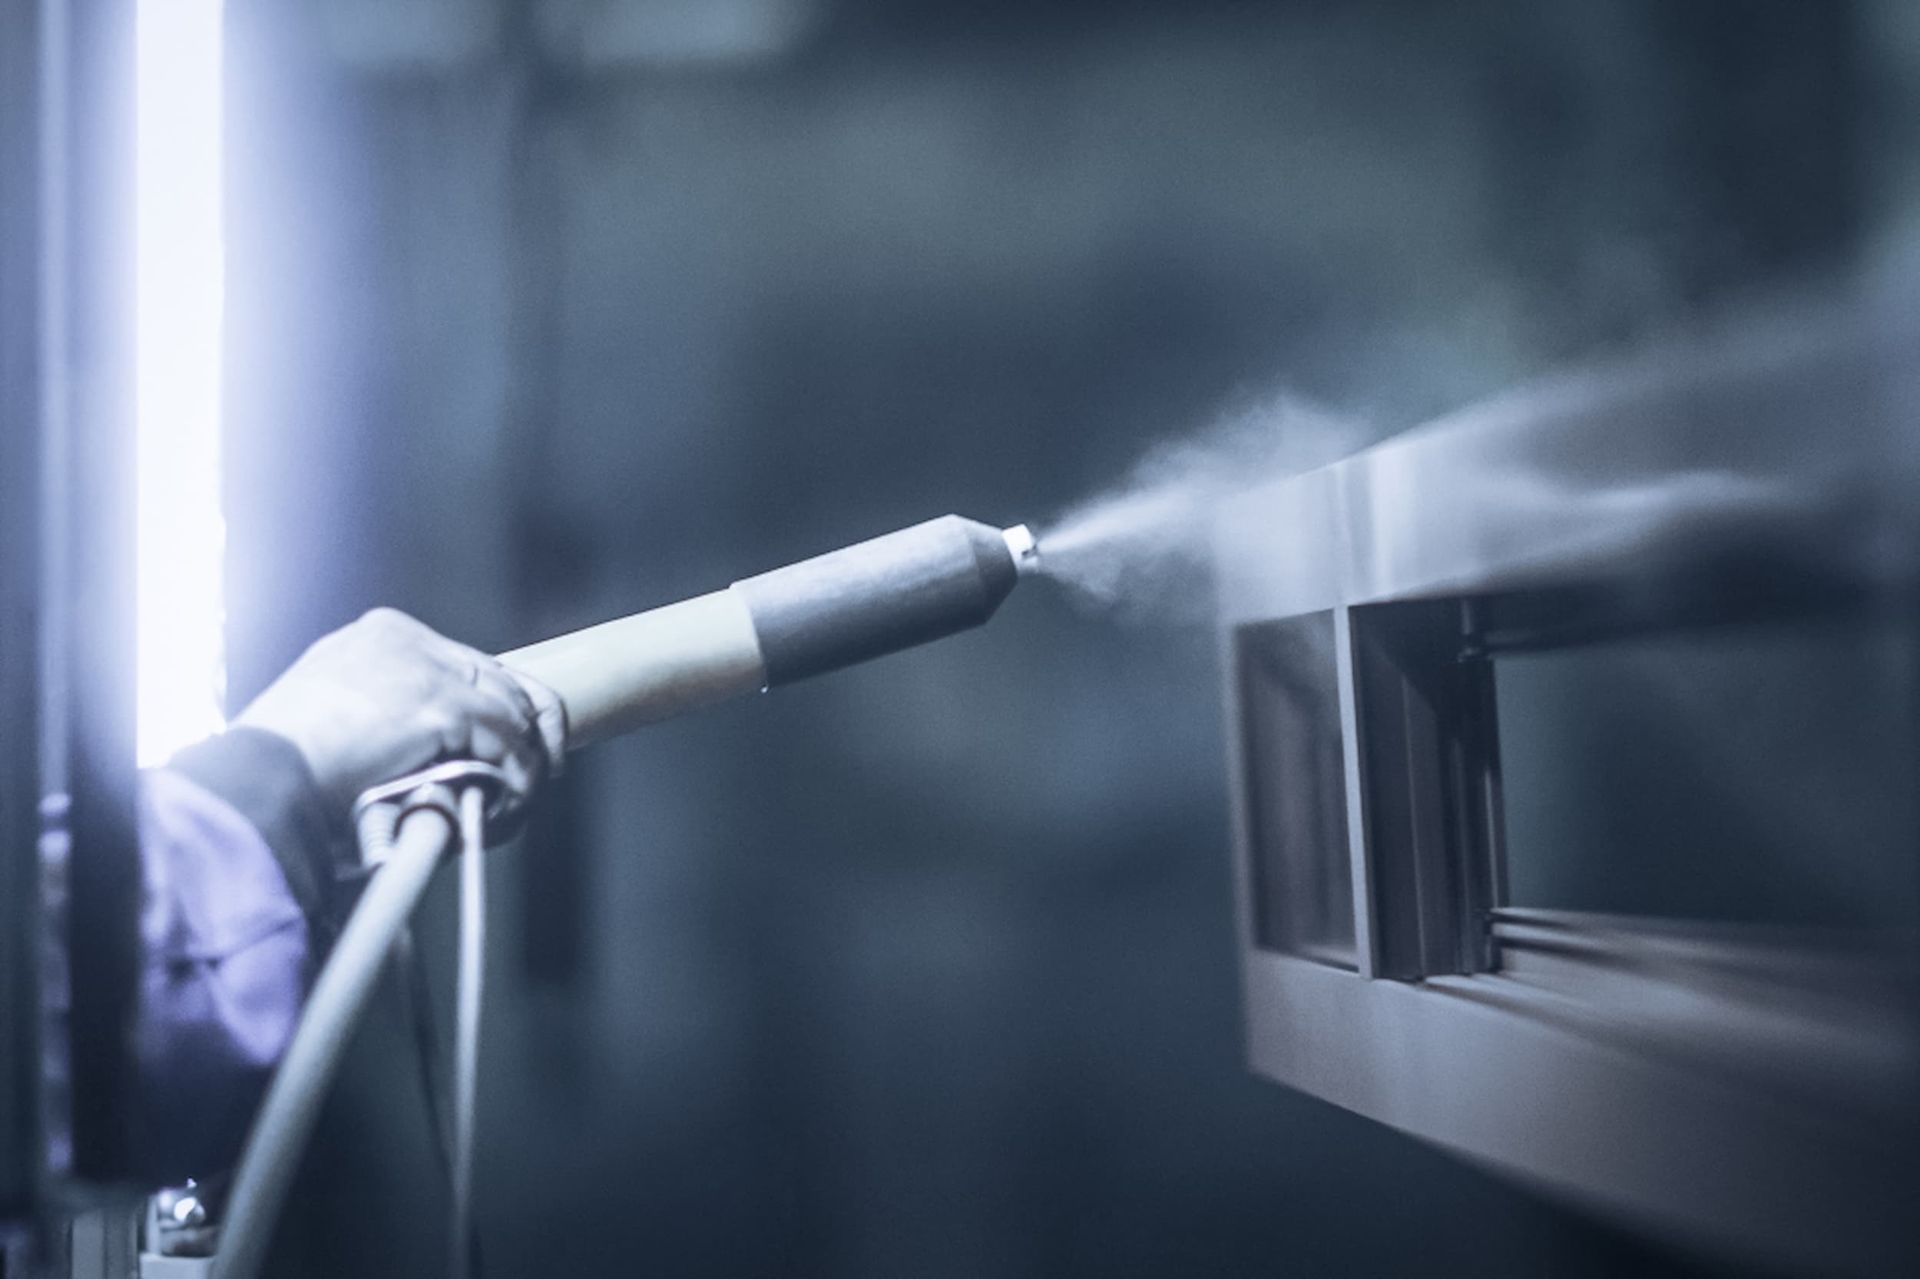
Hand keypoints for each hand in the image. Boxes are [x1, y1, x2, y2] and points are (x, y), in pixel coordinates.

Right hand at [233, 608, 565, 810]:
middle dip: (527, 738)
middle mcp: (404, 641)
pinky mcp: (441, 705)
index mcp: (377, 640)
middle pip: (504, 681)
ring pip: (514, 716)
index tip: (514, 753)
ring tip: (503, 815)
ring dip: (522, 771)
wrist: (254, 793)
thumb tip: (444, 766)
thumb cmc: (282, 785)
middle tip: (528, 785)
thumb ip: (389, 732)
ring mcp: (425, 668)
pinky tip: (495, 820)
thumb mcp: (337, 736)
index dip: (500, 712)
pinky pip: (511, 750)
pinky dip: (517, 788)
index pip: (466, 667)